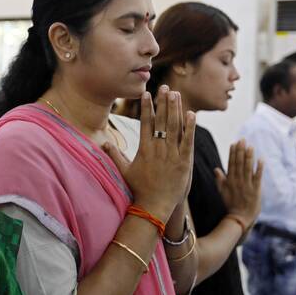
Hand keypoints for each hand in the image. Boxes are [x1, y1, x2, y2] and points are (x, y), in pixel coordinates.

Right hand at [103, 86, 195, 221]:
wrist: (154, 207)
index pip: (145, 123)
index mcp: (144, 149)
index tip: (146, 94)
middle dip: (163, 102)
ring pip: (175, 127)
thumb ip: (115, 156)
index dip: (146, 107)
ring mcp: (172, 155)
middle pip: (161, 121)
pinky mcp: (184, 162)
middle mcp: (158, 150)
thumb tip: (104, 144)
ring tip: (176, 94)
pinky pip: (188, 141)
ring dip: (175, 109)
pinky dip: (190, 127)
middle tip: (165, 87)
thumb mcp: (125, 171)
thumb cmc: (139, 189)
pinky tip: (191, 114)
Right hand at [216, 140, 263, 229]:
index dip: (233, 153)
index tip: (234, 143)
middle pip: (239, 163)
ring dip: (249, 156)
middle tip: (242, 140)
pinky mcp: (256, 190)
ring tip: (250, 146)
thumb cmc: (230, 204)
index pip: (231, 163)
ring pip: (247, 168)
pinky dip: (259, 168)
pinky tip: (261, 159)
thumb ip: (220, 179)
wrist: (239, 218)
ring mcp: (247, 185)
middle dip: (241, 151)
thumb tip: (216, 169)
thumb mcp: (222, 191)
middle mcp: (237, 181)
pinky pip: (257, 177)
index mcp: (230, 180)